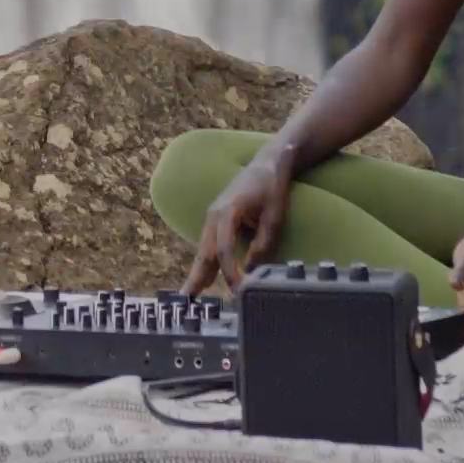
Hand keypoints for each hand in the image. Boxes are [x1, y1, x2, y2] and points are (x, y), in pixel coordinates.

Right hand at [182, 154, 292, 295]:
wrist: (267, 163)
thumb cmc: (272, 187)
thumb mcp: (275, 216)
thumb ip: (263, 243)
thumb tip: (252, 270)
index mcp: (228, 211)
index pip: (224, 248)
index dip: (231, 272)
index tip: (239, 290)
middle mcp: (214, 214)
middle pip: (205, 250)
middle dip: (197, 276)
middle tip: (188, 299)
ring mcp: (212, 215)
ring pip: (203, 248)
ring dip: (198, 270)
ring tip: (190, 293)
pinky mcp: (216, 218)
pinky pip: (208, 243)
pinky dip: (205, 260)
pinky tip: (204, 275)